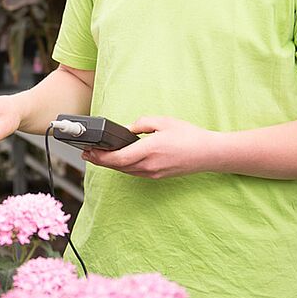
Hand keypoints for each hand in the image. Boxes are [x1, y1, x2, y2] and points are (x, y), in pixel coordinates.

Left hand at [81, 116, 219, 178]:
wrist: (209, 154)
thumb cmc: (189, 136)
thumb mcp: (163, 121)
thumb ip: (142, 124)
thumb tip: (127, 130)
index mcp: (149, 150)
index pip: (118, 158)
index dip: (100, 156)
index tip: (89, 151)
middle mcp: (149, 165)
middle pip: (118, 167)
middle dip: (100, 160)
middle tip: (87, 154)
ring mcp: (153, 173)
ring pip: (125, 171)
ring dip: (111, 165)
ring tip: (98, 157)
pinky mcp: (157, 176)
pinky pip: (134, 173)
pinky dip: (123, 167)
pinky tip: (118, 161)